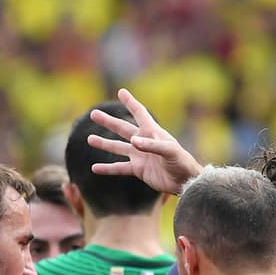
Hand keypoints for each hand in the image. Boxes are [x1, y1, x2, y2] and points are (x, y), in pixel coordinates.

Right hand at [87, 89, 202, 194]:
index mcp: (152, 132)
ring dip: (104, 144)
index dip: (130, 103)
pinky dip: (108, 168)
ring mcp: (140, 156)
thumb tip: (133, 142)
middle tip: (93, 113)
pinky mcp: (138, 170)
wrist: (185, 182)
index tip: (121, 92)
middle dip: (109, 122)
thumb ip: (151, 145)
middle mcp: (144, 142)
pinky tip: (94, 168)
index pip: (139, 113)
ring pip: (118, 147)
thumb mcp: (169, 151)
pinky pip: (120, 168)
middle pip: (123, 129)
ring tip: (90, 139)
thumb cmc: (181, 163)